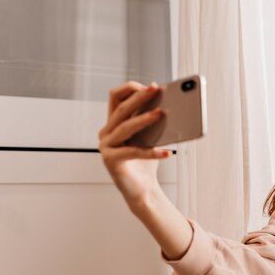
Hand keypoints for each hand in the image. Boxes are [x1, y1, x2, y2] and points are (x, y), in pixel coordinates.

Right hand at [98, 81, 170, 205]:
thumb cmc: (146, 162)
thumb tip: (168, 105)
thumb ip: (151, 122)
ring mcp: (106, 147)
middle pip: (121, 109)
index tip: (150, 86)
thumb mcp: (150, 137)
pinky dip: (152, 152)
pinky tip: (168, 152)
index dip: (130, 89)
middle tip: (155, 90)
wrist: (141, 189)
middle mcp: (106, 133)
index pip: (116, 97)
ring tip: (161, 114)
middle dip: (139, 97)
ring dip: (144, 119)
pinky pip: (134, 152)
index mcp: (113, 123)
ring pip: (126, 127)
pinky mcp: (111, 161)